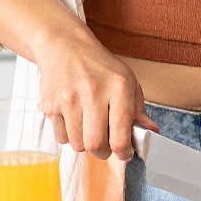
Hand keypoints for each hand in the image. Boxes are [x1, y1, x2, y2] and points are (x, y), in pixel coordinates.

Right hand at [0, 0, 159, 162]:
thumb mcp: (126, 79)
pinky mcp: (49, 105)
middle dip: (103, 151)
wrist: (64, 46)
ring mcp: (68, 98)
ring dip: (85, 143)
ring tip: (88, 127)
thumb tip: (151, 133)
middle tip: (105, 145)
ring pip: (77, 144)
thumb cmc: (100, 66)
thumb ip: (138, 109)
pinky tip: (73, 118)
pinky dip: (69, 135)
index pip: (121, 127)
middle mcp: (92, 91)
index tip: (124, 153)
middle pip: (96, 144)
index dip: (123, 149)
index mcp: (118, 84)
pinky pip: (61, 138)